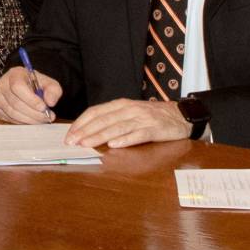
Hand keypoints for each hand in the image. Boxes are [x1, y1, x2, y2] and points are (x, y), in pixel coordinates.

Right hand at [0, 66, 58, 123]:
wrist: (25, 87)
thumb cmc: (36, 84)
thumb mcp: (48, 83)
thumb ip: (53, 90)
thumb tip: (50, 102)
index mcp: (14, 74)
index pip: (18, 87)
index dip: (31, 100)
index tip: (44, 107)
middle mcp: (2, 85)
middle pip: (16, 103)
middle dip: (34, 113)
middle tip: (47, 117)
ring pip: (13, 113)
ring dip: (30, 119)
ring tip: (42, 120)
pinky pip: (10, 119)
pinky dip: (23, 122)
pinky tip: (32, 120)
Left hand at [65, 98, 190, 148]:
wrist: (180, 115)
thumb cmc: (151, 116)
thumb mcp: (130, 112)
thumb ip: (112, 119)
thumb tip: (88, 130)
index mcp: (121, 104)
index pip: (96, 111)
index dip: (81, 123)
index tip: (69, 134)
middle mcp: (130, 109)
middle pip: (103, 120)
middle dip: (85, 131)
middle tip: (72, 142)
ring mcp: (142, 119)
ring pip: (117, 127)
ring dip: (100, 136)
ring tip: (86, 144)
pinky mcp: (154, 129)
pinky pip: (138, 134)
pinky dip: (125, 140)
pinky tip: (114, 145)